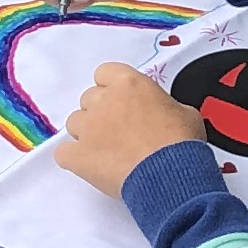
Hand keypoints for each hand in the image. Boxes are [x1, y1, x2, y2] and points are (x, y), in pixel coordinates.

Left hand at [57, 58, 207, 194]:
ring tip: (107, 152)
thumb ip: (163, 106)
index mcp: (129, 83)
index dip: (111, 87)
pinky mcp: (78, 155)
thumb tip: (163, 114)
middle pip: (88, 98)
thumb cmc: (181, 142)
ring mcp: (88, 128)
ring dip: (86, 134)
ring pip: (74, 123)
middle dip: (100, 112)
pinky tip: (90, 166)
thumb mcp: (184, 113)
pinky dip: (74, 159)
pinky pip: (63, 153)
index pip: (104, 73)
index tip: (122, 102)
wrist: (170, 174)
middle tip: (118, 131)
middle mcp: (103, 100)